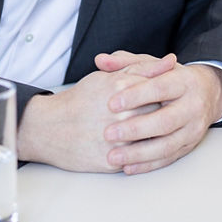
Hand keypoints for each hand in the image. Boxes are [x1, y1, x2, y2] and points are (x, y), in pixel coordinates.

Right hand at [16, 67, 164, 171]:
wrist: (49, 128)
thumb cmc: (80, 99)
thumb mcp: (108, 77)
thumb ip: (141, 68)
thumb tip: (171, 60)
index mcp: (122, 89)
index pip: (161, 91)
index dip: (168, 96)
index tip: (169, 97)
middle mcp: (121, 115)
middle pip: (160, 115)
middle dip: (164, 116)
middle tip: (166, 115)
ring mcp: (117, 140)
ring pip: (152, 140)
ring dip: (157, 137)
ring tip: (155, 133)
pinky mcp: (111, 161)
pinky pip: (138, 160)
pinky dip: (145, 155)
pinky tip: (145, 148)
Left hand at [95, 53, 221, 175]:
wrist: (208, 93)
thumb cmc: (170, 78)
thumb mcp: (151, 65)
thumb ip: (125, 62)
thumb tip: (100, 60)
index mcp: (183, 81)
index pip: (160, 88)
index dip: (136, 96)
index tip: (111, 103)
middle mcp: (192, 106)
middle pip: (165, 120)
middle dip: (136, 128)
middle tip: (108, 133)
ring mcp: (193, 129)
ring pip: (167, 145)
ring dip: (139, 154)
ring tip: (113, 156)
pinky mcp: (189, 146)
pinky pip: (168, 159)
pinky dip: (147, 165)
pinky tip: (127, 167)